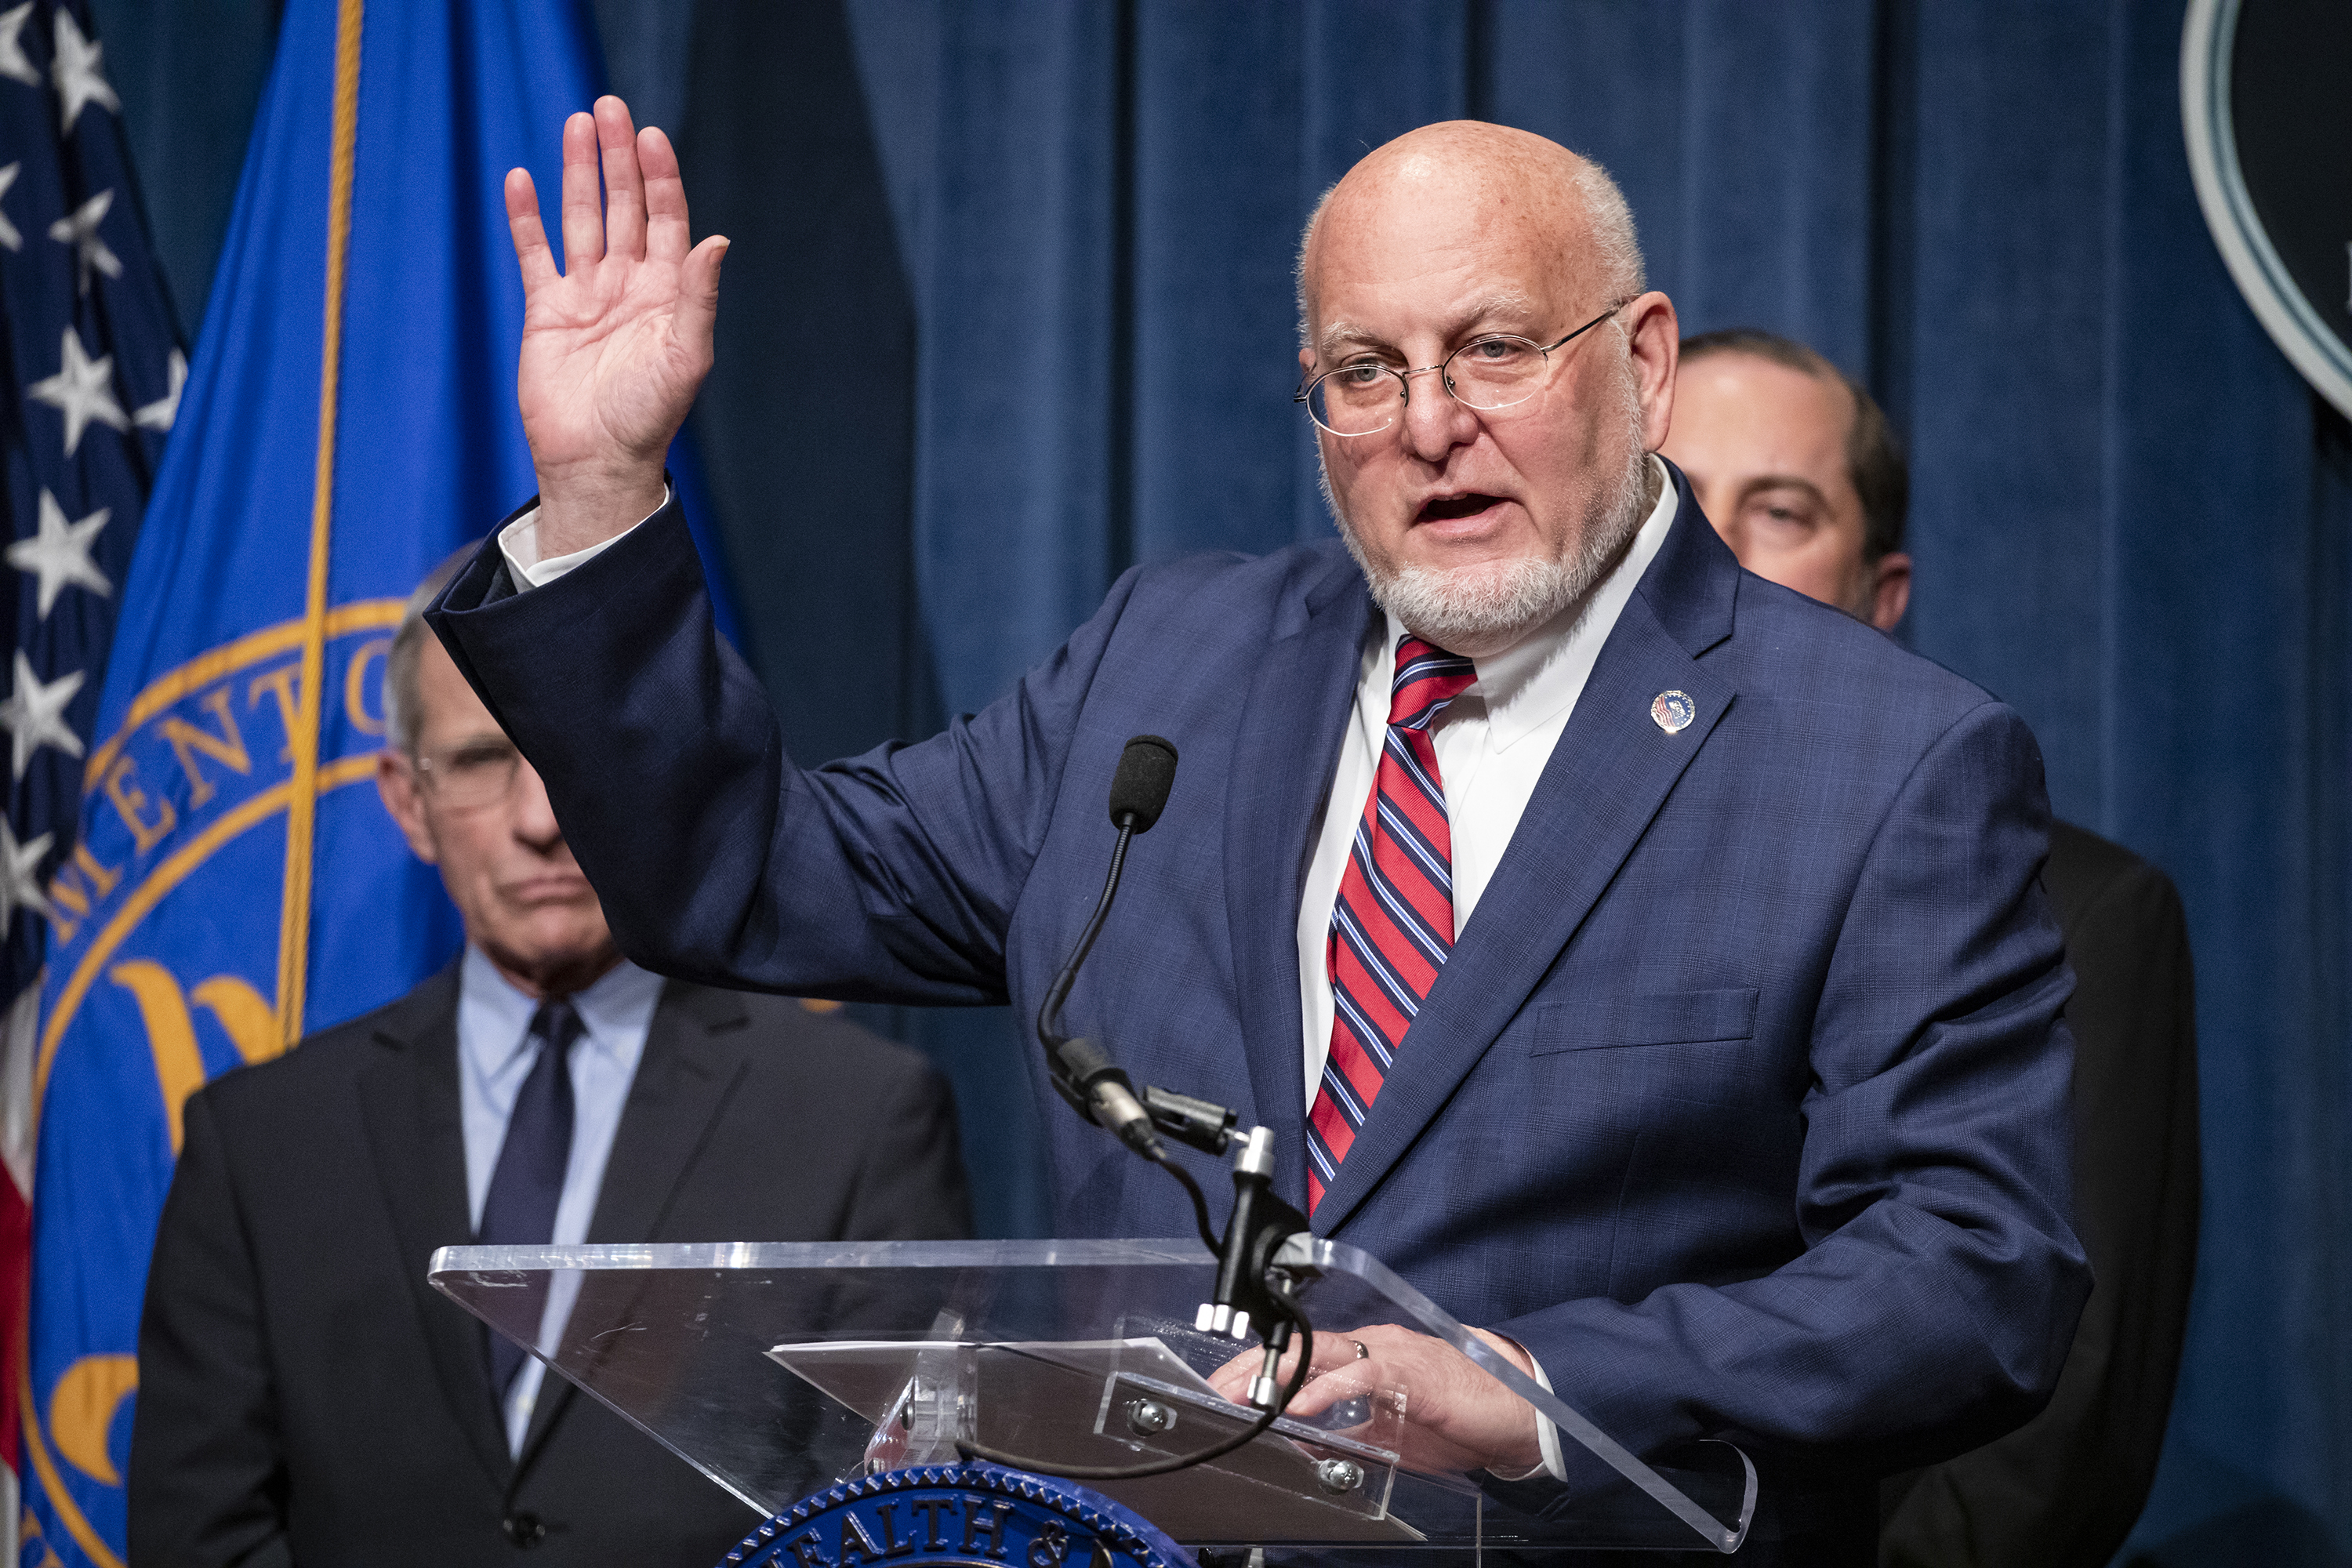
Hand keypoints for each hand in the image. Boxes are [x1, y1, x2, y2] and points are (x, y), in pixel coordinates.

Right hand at [504, 96, 727, 555]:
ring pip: (582, 220)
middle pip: (624, 207)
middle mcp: (629, 285)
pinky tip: (522, 179)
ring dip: (577, 174)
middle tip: (609, 108)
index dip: (660, 178)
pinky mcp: (546, 311)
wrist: (596, 460)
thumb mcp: (685, 356)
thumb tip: (717, 240)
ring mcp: (587, 295)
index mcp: (669, 293)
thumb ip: (698, 297)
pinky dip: (527, 218)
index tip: (650, 136)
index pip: (667, 220)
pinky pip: (535, 254)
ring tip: (576, 124)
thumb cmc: (648, 416)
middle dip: (617, 160)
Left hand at [1206, 1323, 1543, 1477]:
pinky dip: (1326, 1390)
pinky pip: (1362, 1376)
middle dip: (1255, 1365)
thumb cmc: (1456, 1418)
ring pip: (1324, 1353)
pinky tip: (1300, 1406)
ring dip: (1281, 1374)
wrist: (1516, 1414)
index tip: (1225, 1388)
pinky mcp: (1412, 1374)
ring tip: (1247, 1394)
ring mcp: (1392, 1355)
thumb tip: (1304, 1445)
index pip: (1302, 1354)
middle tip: (1218, 1388)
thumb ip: (1347, 1434)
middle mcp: (1374, 1346)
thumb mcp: (1388, 1433)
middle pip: (1301, 1346)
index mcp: (1366, 1357)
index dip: (1261, 1368)